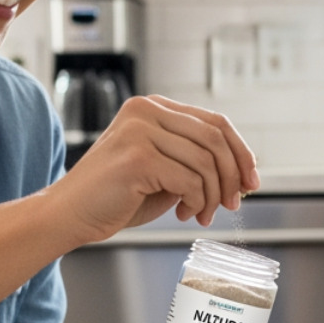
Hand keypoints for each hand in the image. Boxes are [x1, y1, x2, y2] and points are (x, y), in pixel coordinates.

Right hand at [46, 95, 261, 245]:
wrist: (72, 214)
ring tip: (201, 213)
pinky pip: (190, 181)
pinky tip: (184, 214)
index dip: (241, 152)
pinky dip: (197, 202)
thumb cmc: (118, 196)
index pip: (216, 122)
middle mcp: (146, 111)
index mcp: (154, 108)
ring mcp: (140, 131)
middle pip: (216, 139)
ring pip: (206, 162)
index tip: (251, 181)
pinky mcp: (137, 157)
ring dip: (213, 196)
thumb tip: (244, 171)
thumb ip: (196, 161)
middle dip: (232, 176)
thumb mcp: (165, 170)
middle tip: (233, 204)